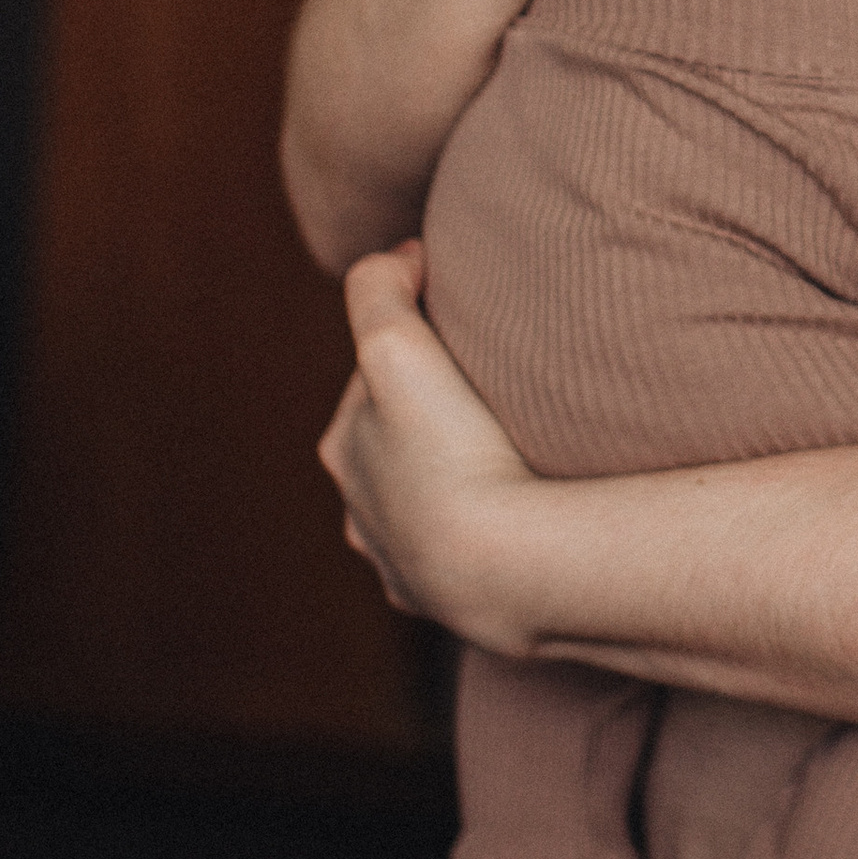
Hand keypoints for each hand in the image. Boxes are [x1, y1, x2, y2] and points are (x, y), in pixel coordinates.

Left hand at [322, 243, 541, 647]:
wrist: (505, 565)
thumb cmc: (452, 451)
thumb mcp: (395, 342)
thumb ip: (379, 285)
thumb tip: (398, 258)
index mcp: (343, 447)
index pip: (378, 376)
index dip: (421, 345)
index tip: (469, 333)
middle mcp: (360, 510)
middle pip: (397, 442)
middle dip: (434, 416)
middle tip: (496, 396)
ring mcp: (402, 562)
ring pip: (425, 502)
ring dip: (455, 478)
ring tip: (511, 457)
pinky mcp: (450, 600)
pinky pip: (465, 552)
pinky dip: (481, 531)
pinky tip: (514, 516)